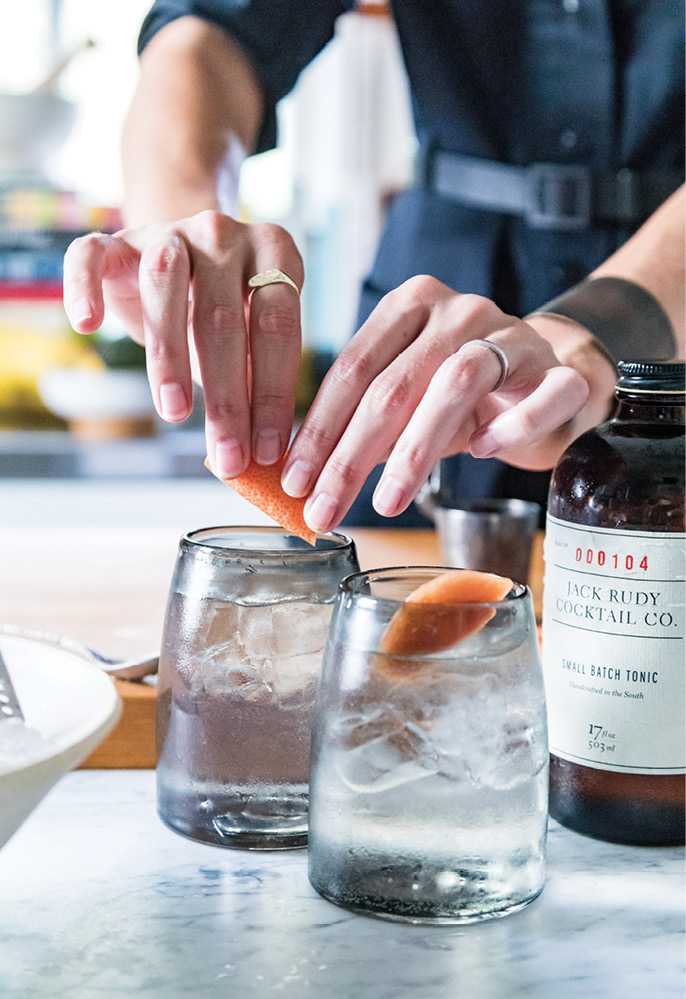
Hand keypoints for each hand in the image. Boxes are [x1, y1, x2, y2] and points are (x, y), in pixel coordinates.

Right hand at [63, 211, 303, 478]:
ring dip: (169, 357)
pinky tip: (87, 325)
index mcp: (274, 251)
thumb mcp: (251, 340)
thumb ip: (258, 380)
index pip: (277, 326)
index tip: (267, 451)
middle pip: (224, 317)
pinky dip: (83, 287)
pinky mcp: (115, 241)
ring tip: (175, 414)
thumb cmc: (222, 313)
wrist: (177, 259)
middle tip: (227, 456)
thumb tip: (266, 456)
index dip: (273, 393)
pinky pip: (90, 255)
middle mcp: (223, 233)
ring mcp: (168, 230)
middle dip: (227, 398)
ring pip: (164, 285)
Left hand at [281, 276, 597, 534]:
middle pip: (393, 384)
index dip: (318, 430)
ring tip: (386, 502)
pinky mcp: (561, 371)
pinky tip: (481, 452)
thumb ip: (366, 425)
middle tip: (325, 508)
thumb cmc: (465, 394)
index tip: (293, 482)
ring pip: (456, 384)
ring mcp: (513, 335)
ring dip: (415, 451)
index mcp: (410, 306)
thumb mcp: (409, 401)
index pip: (352, 369)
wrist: (549, 375)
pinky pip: (542, 396)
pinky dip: (509, 426)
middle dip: (351, 455)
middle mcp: (459, 310)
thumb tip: (310, 478)